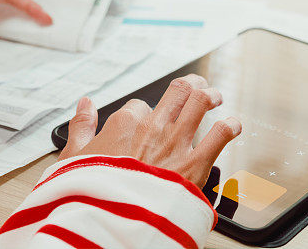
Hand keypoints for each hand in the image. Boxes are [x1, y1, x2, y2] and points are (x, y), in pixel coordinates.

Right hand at [59, 74, 241, 187]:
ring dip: (211, 95)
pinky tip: (233, 126)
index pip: (140, 104)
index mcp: (124, 124)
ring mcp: (176, 144)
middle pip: (179, 91)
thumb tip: (85, 104)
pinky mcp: (195, 164)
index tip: (150, 117)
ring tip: (216, 97)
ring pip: (200, 102)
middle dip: (191, 85)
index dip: (146, 110)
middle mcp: (153, 128)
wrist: (114, 222)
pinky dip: (230, 127)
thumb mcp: (74, 157)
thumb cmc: (94, 193)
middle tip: (198, 86)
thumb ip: (81, 126)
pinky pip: (219, 135)